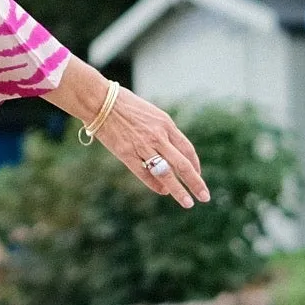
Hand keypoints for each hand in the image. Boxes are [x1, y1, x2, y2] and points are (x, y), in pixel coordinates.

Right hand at [97, 89, 207, 209]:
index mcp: (166, 124)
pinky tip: (163, 192)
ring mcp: (142, 146)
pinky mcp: (126, 153)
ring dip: (178, 190)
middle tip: (204, 197)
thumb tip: (171, 149)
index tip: (199, 175)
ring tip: (188, 203)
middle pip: (182, 164)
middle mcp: (158, 136)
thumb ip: (162, 130)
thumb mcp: (151, 113)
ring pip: (166, 173)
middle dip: (196, 183)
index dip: (196, 165)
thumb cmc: (125, 105)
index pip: (187, 149)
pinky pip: (144, 174)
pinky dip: (155, 185)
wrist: (100, 101)